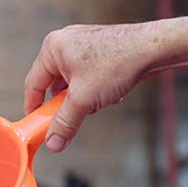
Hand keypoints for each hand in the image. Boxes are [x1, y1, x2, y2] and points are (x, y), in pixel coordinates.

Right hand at [24, 23, 151, 151]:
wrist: (154, 47)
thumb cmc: (118, 62)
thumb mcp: (84, 100)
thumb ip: (65, 123)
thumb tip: (53, 143)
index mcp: (53, 48)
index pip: (33, 84)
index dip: (34, 108)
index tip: (36, 125)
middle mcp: (65, 42)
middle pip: (53, 84)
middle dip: (65, 103)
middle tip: (73, 115)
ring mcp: (82, 44)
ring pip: (72, 83)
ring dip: (83, 97)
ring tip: (99, 99)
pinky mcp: (98, 50)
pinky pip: (86, 76)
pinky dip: (94, 89)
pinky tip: (110, 91)